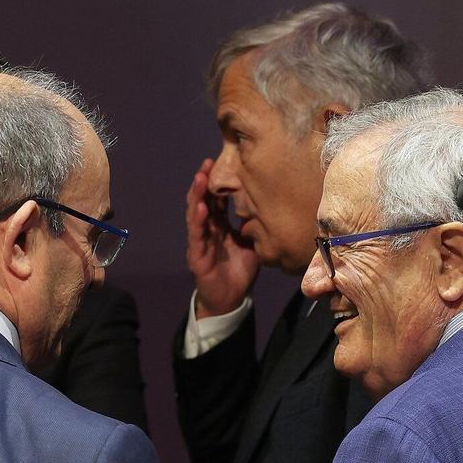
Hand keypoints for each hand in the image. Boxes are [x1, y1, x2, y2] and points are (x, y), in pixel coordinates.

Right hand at [184, 159, 257, 317]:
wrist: (231, 300)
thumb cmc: (239, 271)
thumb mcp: (251, 244)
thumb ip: (253, 226)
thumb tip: (266, 205)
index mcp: (219, 226)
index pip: (216, 199)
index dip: (216, 182)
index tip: (219, 162)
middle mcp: (207, 230)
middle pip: (203, 201)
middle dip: (203, 182)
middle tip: (207, 163)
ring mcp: (200, 242)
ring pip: (196, 215)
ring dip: (197, 196)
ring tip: (200, 179)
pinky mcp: (197, 256)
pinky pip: (197, 236)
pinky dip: (198, 221)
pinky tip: (202, 208)